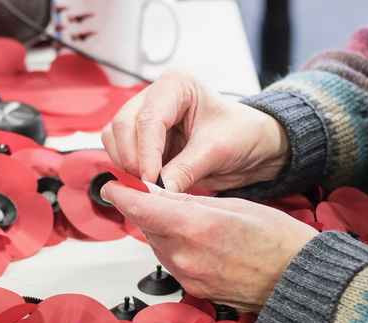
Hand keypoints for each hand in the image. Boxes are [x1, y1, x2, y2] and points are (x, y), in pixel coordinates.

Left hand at [101, 182, 317, 310]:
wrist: (298, 281)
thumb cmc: (277, 239)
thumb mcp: (234, 205)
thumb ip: (191, 202)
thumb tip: (161, 196)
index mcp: (196, 226)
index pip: (142, 208)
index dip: (122, 196)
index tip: (111, 187)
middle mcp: (185, 255)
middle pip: (148, 227)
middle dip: (149, 211)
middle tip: (160, 198)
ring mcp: (187, 276)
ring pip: (159, 245)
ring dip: (163, 230)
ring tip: (192, 222)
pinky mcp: (193, 289)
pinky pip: (172, 262)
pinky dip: (176, 248)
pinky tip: (198, 242)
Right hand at [102, 72, 289, 192]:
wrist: (253, 147)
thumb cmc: (243, 135)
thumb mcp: (217, 151)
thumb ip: (184, 170)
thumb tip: (155, 192)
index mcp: (176, 85)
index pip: (148, 118)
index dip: (146, 152)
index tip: (150, 180)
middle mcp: (154, 96)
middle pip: (122, 126)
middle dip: (132, 159)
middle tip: (148, 185)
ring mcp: (144, 116)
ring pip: (114, 139)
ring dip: (126, 164)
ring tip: (151, 183)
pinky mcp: (141, 139)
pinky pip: (119, 152)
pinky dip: (127, 169)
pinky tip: (148, 181)